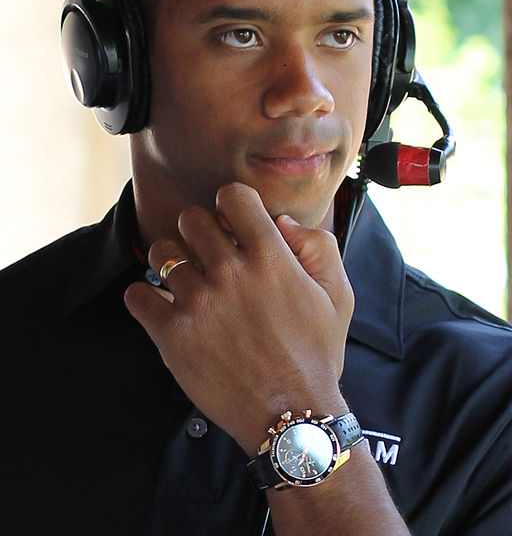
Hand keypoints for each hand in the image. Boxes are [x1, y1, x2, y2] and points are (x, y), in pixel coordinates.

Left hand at [124, 182, 353, 454]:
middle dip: (200, 231)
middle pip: (192, 218)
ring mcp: (198, 302)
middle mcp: (230, 272)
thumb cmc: (316, 354)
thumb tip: (280, 221)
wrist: (290, 415)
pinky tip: (164, 307)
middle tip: (209, 254)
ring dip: (172, 260)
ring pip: (162, 252)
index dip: (231, 203)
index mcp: (270, 256)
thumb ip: (317, 246)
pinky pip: (137, 295)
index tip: (233, 222)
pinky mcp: (172, 334)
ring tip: (185, 280)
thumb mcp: (338, 295)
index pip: (232, 195)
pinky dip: (145, 298)